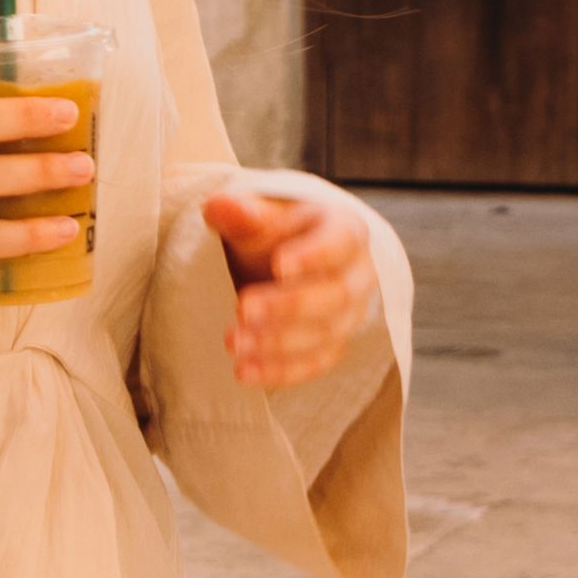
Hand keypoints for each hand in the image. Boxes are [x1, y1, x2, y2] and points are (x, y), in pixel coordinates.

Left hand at [207, 188, 375, 391]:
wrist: (287, 262)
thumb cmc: (276, 234)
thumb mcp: (260, 217)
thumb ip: (241, 212)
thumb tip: (218, 205)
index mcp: (346, 231)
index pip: (340, 243)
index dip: (314, 255)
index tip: (279, 265)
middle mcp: (359, 275)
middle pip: (337, 295)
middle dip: (289, 306)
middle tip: (243, 309)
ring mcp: (351, 315)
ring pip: (327, 334)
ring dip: (278, 343)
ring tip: (233, 342)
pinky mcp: (334, 346)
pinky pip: (316, 364)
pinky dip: (280, 372)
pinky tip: (243, 372)